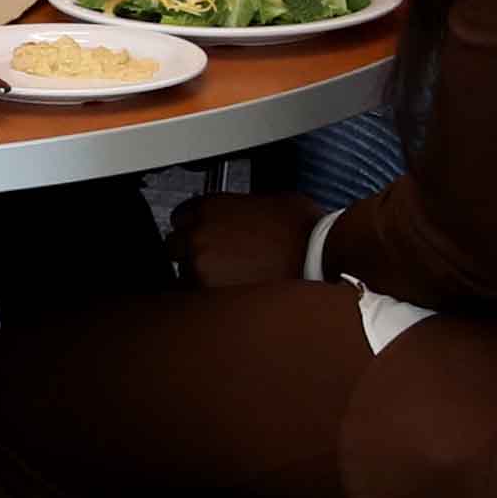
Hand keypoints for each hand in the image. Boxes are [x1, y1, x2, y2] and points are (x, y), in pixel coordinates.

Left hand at [172, 189, 323, 291]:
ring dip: (201, 276)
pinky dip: (210, 296)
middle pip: (175, 246)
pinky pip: (197, 296)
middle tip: (218, 260)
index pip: (179, 217)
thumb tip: (233, 216)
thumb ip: (237, 208)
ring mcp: (201, 265)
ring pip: (184, 274)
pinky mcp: (210, 293)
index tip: (201, 234)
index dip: (193, 227)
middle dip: (192, 252)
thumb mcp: (268, 201)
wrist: (321, 257)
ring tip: (232, 279)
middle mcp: (199, 234)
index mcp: (209, 207)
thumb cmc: (305, 230)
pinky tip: (233, 293)